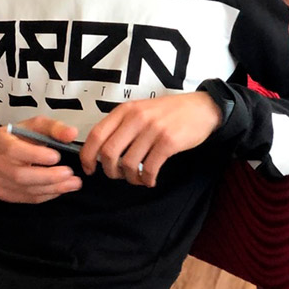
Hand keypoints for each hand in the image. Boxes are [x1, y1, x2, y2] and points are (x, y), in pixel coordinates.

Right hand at [0, 115, 82, 203]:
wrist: (5, 150)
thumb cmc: (22, 137)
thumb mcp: (37, 125)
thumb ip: (55, 128)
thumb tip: (71, 133)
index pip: (13, 149)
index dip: (35, 155)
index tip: (56, 156)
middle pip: (19, 174)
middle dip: (48, 176)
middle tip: (69, 173)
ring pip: (25, 189)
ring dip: (53, 187)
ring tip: (72, 183)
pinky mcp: (2, 192)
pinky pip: (27, 198)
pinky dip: (47, 194)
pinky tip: (60, 188)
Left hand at [79, 92, 222, 186]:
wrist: (201, 108)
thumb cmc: (168, 112)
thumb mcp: (140, 110)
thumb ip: (121, 125)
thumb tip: (100, 150)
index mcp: (124, 110)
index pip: (96, 134)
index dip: (87, 155)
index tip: (89, 169)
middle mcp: (136, 118)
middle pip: (109, 152)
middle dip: (109, 171)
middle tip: (117, 176)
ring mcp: (152, 129)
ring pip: (128, 163)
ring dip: (130, 178)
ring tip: (137, 178)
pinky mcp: (168, 142)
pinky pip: (149, 168)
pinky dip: (146, 179)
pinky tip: (150, 180)